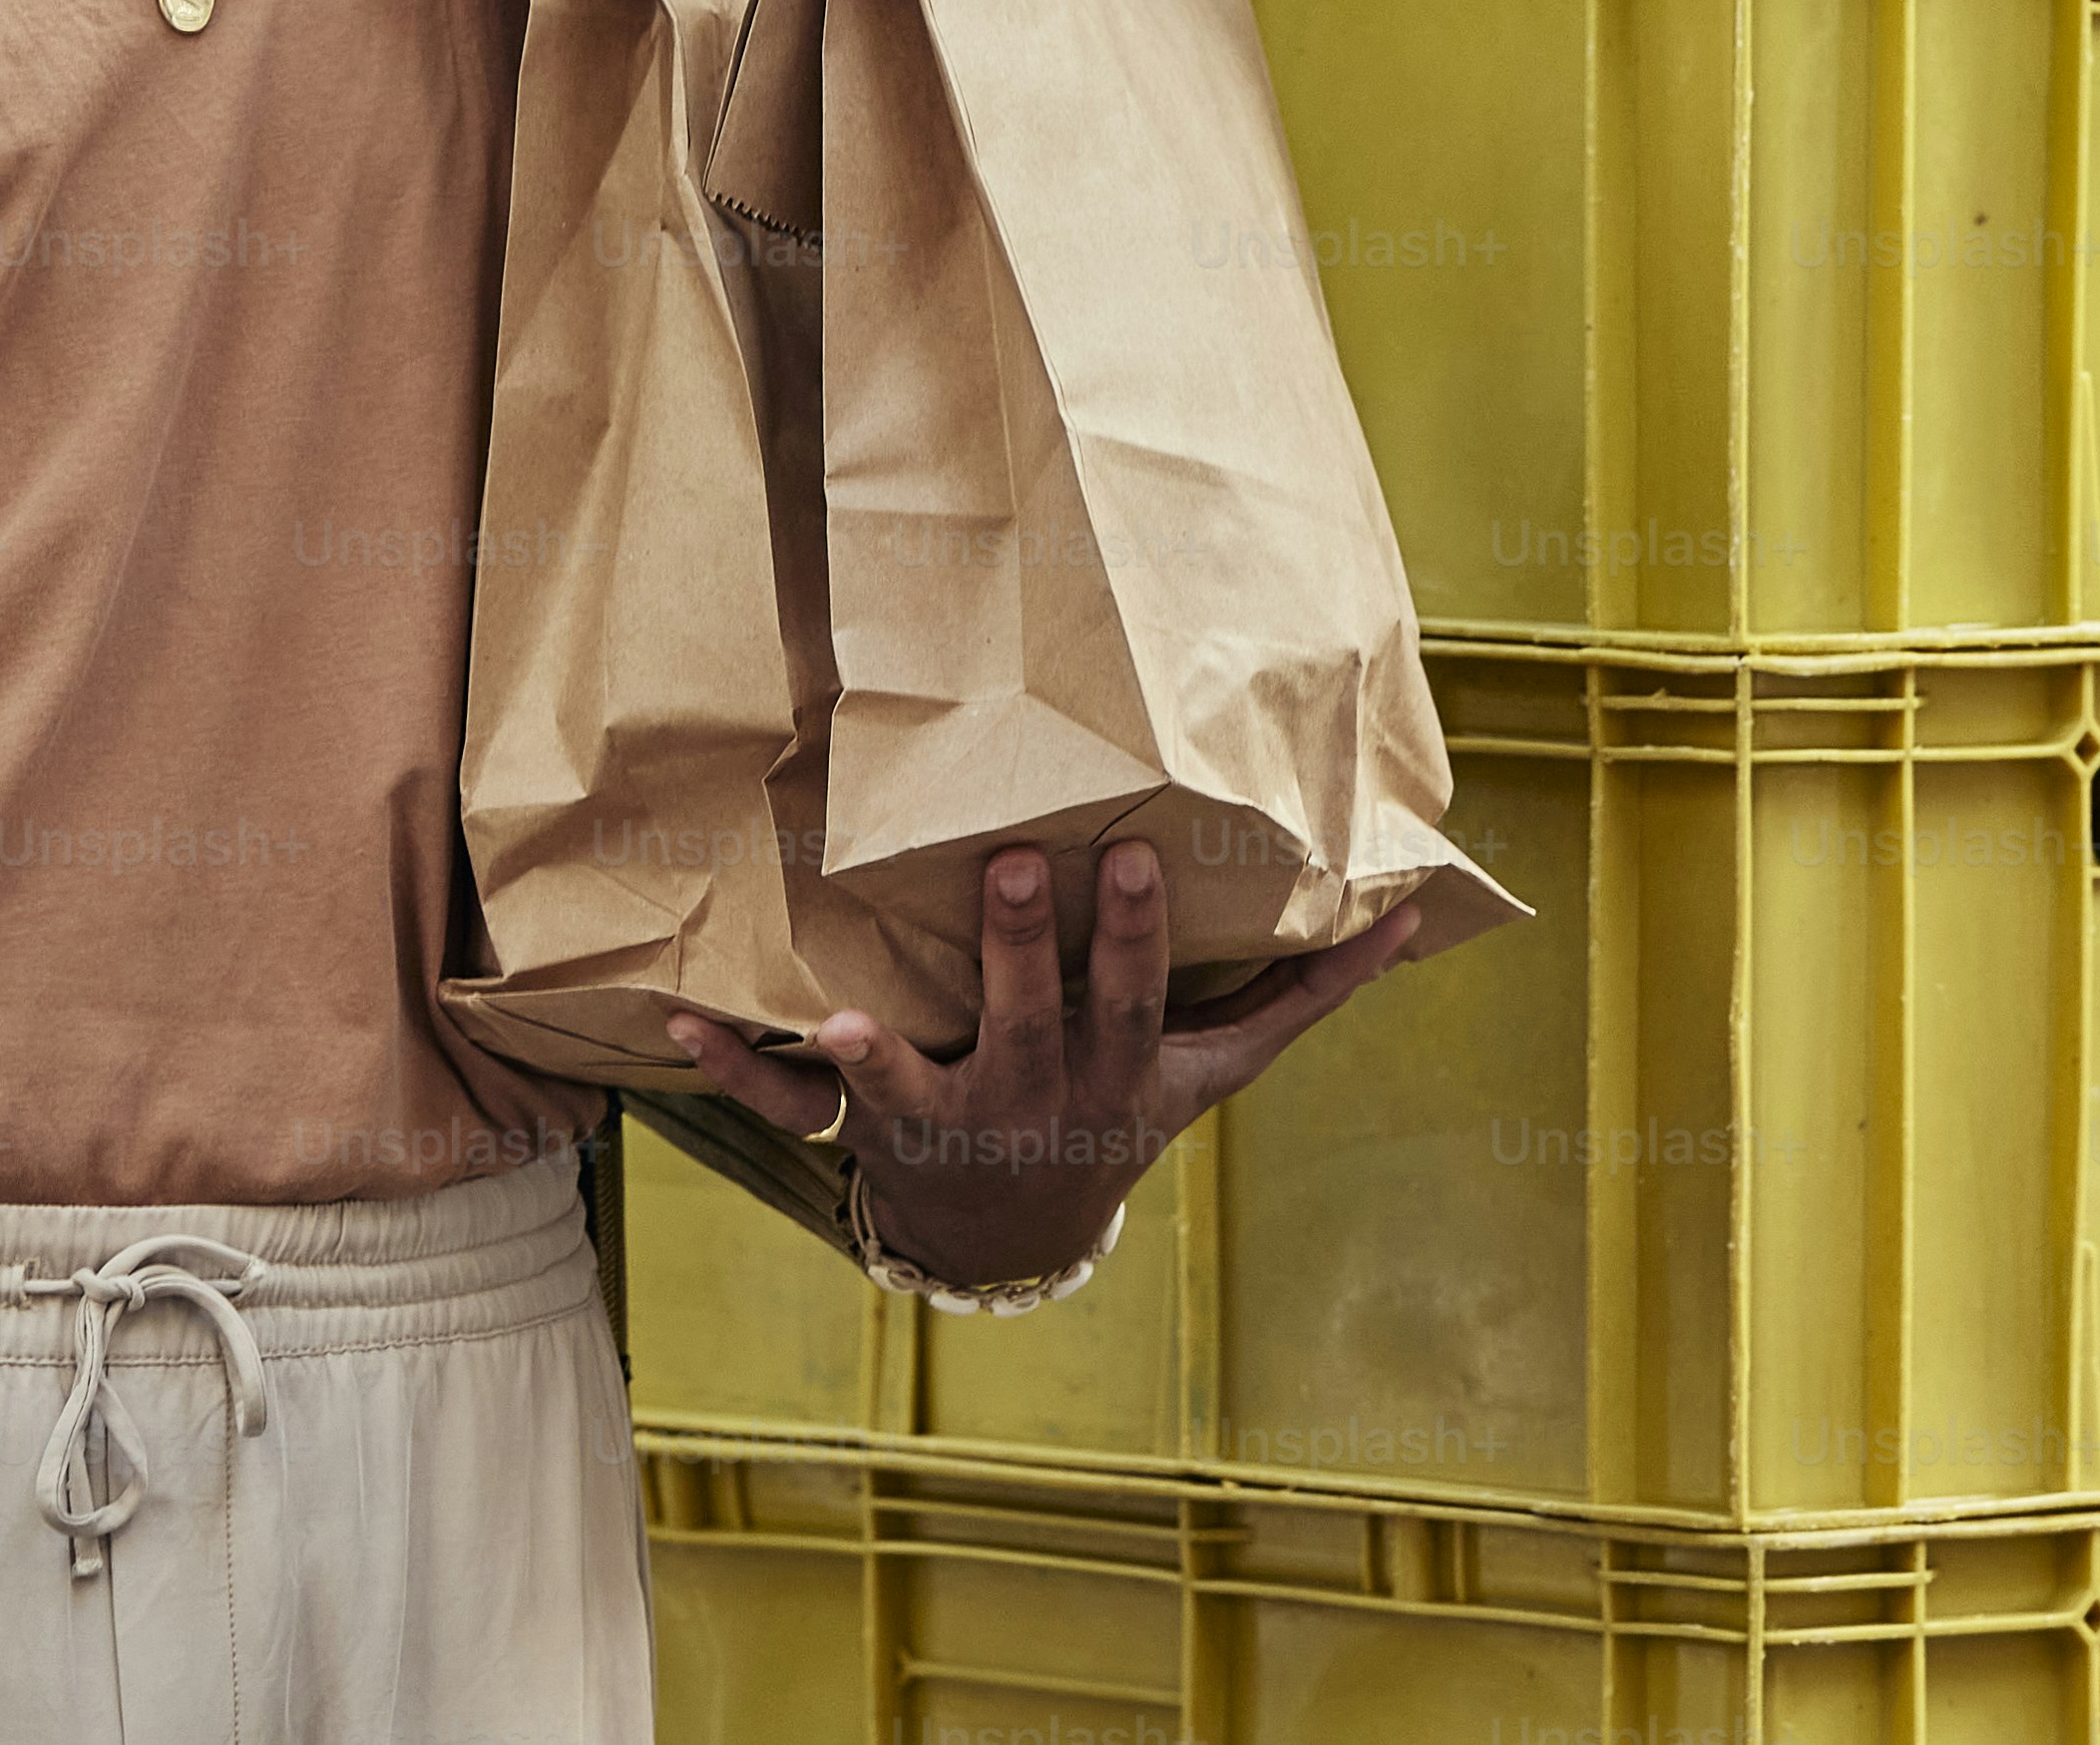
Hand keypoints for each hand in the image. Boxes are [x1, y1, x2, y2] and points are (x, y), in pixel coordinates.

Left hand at [659, 841, 1424, 1290]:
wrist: (1016, 1239)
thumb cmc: (1118, 1112)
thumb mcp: (1215, 1072)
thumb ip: (1304, 996)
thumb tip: (1415, 915)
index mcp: (1131, 1079)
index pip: (1152, 1002)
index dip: (1150, 940)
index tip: (1146, 859)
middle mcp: (1052, 1099)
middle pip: (1052, 1018)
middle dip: (1041, 946)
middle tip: (1026, 859)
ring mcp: (966, 1117)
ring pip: (939, 1068)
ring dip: (908, 1031)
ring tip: (884, 981)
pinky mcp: (883, 1130)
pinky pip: (810, 1104)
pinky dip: (744, 1070)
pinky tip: (684, 1025)